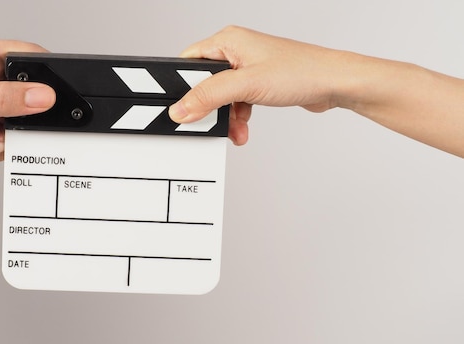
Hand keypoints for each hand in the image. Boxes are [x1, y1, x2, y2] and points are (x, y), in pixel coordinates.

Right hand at [169, 26, 345, 144]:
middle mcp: (235, 51)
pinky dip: (237, 118)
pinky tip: (244, 128)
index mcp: (227, 40)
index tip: (182, 110)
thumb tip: (181, 108)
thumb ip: (209, 96)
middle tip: (211, 122)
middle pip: (203, 83)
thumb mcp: (247, 85)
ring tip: (235, 129)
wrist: (335, 84)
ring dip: (225, 117)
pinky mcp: (257, 82)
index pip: (187, 62)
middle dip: (208, 108)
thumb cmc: (301, 71)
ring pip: (220, 97)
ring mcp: (247, 67)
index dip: (182, 87)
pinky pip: (235, 103)